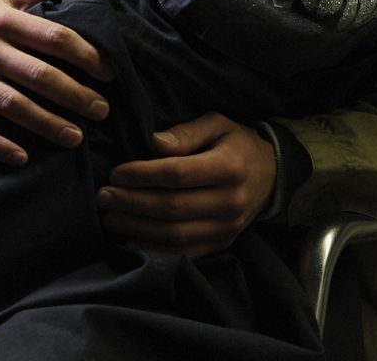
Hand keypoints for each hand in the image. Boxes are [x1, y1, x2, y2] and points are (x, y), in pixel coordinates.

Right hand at [0, 0, 111, 166]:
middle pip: (38, 74)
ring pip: (12, 104)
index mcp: (4, 20)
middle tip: (102, 111)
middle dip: (75, 95)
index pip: (54, 37)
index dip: (86, 56)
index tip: (109, 73)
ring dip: (47, 124)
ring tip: (76, 137)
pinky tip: (22, 158)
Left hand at [97, 112, 276, 257]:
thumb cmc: (237, 144)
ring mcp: (227, 228)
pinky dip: (154, 248)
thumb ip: (187, 132)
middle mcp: (230, 202)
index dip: (142, 175)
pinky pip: (183, 253)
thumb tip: (154, 143)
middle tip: (103, 197)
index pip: (177, 174)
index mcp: (229, 168)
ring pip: (174, 235)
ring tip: (110, 217)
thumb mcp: (218, 124)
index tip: (116, 173)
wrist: (273, 176)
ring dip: (137, 228)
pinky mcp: (222, 244)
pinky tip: (131, 237)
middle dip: (132, 203)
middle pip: (172, 208)